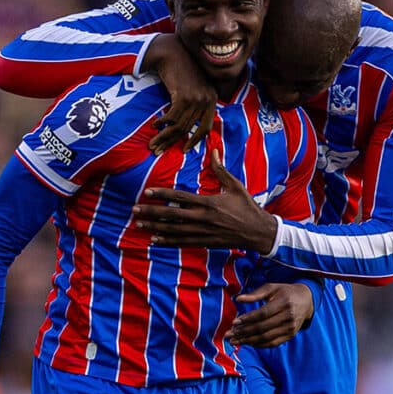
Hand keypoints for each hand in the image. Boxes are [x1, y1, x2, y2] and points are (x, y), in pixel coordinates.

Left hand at [133, 150, 277, 252]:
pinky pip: (182, 242)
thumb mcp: (236, 186)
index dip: (162, 194)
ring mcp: (203, 232)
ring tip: (139, 225)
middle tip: (134, 211)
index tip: (147, 192)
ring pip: (173, 231)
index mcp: (209, 203)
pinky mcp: (204, 242)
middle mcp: (203, 218)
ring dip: (155, 228)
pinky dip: (167, 241)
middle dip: (151, 213)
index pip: (180, 197)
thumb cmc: (247, 207)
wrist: (258, 232)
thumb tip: (214, 151)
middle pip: (171, 215)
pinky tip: (154, 240)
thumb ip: (221, 170)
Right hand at [144, 34, 216, 153]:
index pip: (206, 127)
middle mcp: (207, 100)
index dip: (195, 140)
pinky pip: (172, 117)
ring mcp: (197, 98)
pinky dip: (162, 123)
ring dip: (164, 136)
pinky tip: (154, 124)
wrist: (171, 51)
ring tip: (153, 142)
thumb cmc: (180, 68)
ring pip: (180, 126)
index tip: (184, 149)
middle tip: (159, 150)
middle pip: (189, 129)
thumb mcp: (194, 86)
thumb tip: (186, 125)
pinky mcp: (184, 96)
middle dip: (172, 142)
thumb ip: (195, 103)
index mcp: (213, 98)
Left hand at [227, 282, 314, 347]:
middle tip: (229, 335)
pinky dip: (259, 345)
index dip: (248, 319)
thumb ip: (255, 294)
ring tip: (235, 341)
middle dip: (244, 332)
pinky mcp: (290, 335)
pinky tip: (248, 343)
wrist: (306, 300)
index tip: (234, 322)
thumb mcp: (272, 288)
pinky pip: (273, 343)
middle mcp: (288, 317)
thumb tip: (238, 299)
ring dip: (249, 341)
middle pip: (263, 328)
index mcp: (284, 302)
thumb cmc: (285, 292)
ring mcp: (290, 328)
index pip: (263, 314)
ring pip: (266, 338)